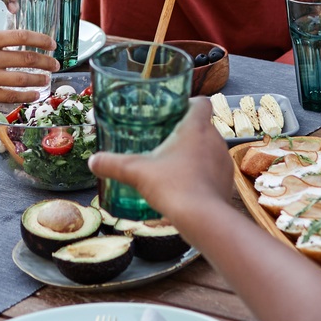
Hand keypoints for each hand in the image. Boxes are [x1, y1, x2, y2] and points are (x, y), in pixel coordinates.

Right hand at [0, 30, 57, 104]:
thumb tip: (6, 45)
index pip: (20, 36)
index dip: (40, 39)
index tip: (52, 44)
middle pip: (26, 58)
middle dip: (46, 62)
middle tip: (55, 64)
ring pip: (21, 79)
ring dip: (39, 80)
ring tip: (47, 80)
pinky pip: (9, 96)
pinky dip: (25, 96)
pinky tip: (34, 96)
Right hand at [88, 99, 235, 226]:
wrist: (203, 219)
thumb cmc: (173, 187)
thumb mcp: (137, 172)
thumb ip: (113, 164)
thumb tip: (93, 161)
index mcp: (196, 127)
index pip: (201, 102)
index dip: (189, 103)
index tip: (174, 111)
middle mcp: (215, 139)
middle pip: (204, 126)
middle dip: (186, 131)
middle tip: (166, 140)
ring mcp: (224, 161)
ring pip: (210, 148)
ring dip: (196, 153)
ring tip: (175, 164)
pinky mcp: (227, 181)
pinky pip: (215, 170)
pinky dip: (203, 173)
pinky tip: (187, 185)